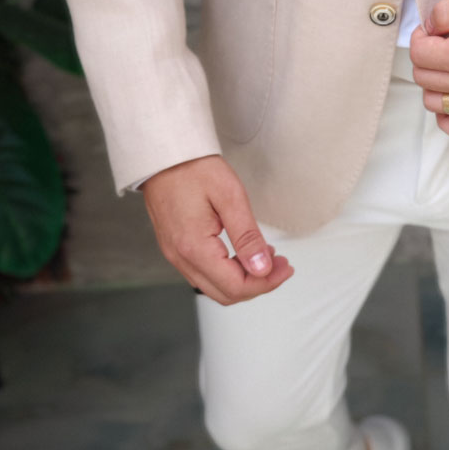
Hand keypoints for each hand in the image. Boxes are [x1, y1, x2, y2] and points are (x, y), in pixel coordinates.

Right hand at [142, 154, 293, 304]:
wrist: (163, 155)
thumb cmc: (194, 168)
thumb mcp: (230, 196)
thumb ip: (247, 236)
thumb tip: (262, 269)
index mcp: (194, 247)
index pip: (236, 286)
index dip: (266, 283)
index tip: (285, 267)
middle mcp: (181, 257)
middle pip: (225, 294)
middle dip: (258, 284)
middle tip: (281, 264)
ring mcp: (175, 255)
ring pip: (214, 287)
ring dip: (243, 279)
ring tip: (266, 257)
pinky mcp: (175, 249)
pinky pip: (204, 274)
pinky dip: (227, 271)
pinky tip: (243, 254)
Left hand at [409, 0, 448, 139]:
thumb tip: (427, 27)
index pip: (419, 54)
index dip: (420, 36)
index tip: (432, 29)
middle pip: (423, 77)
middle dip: (425, 56)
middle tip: (442, 41)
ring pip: (434, 102)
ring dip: (432, 82)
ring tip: (447, 65)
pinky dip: (447, 118)